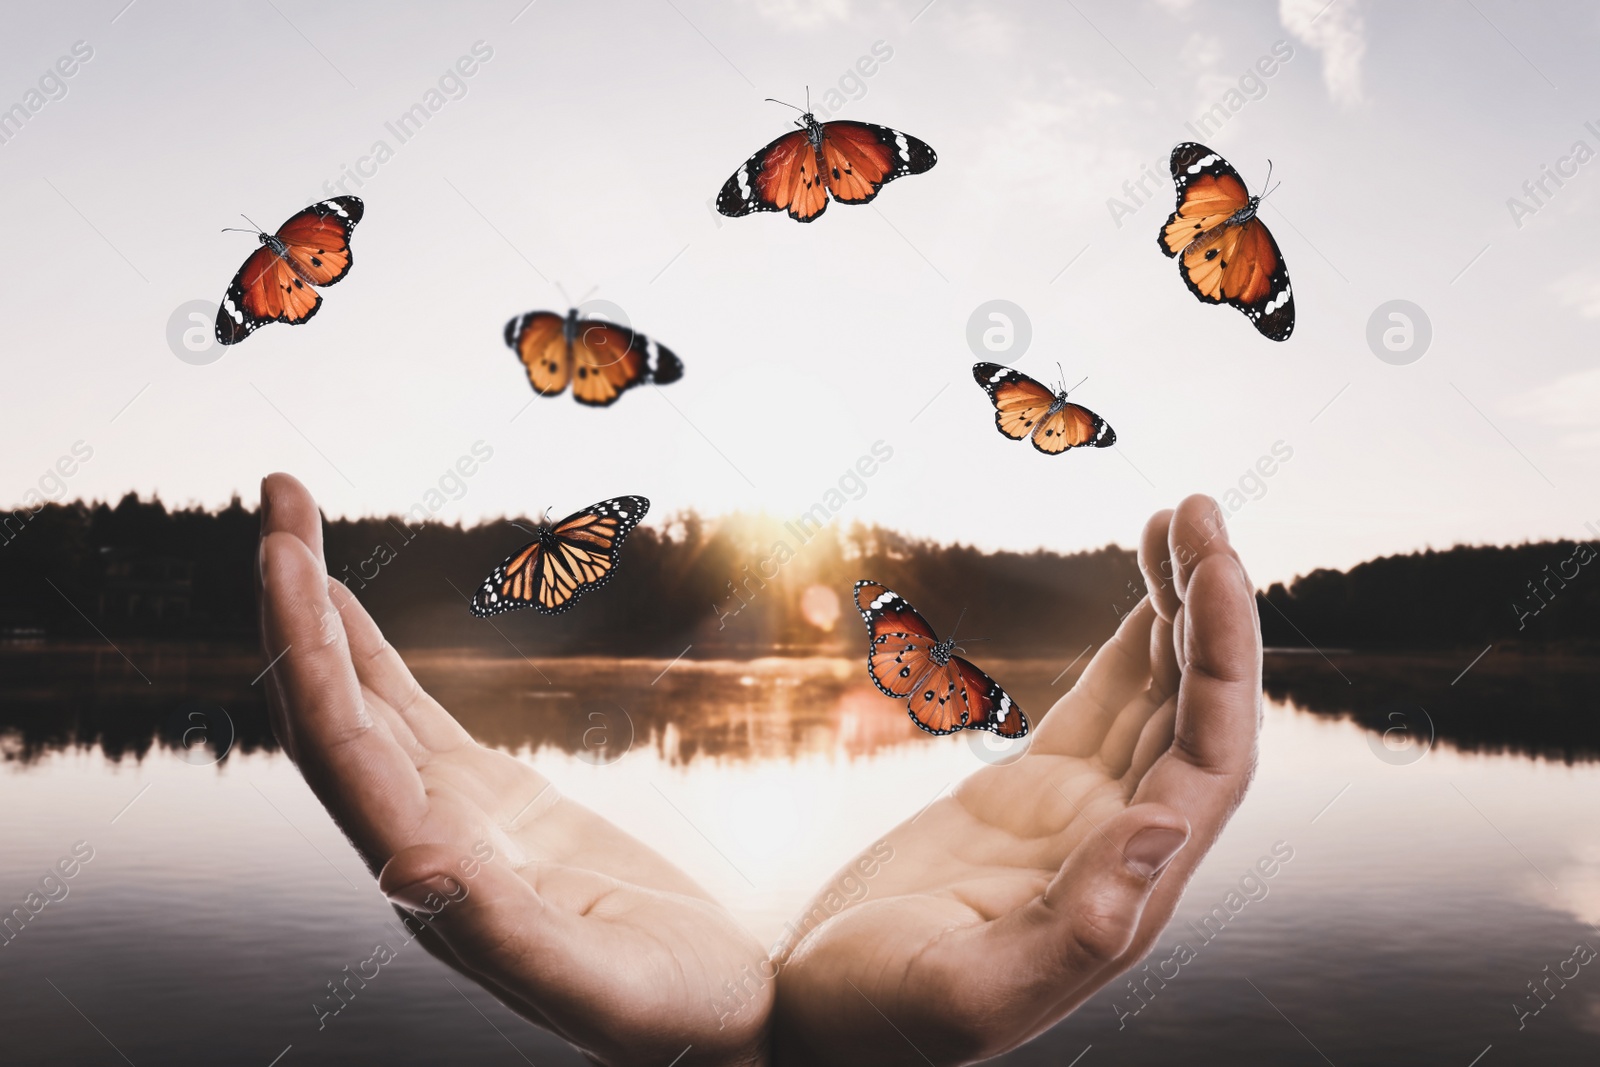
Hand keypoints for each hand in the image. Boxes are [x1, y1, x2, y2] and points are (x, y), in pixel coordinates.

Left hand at [257, 473, 770, 1066]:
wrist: (722, 1019)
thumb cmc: (682, 1014)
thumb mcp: (606, 985)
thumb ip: (506, 937)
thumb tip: (407, 871)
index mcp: (432, 878)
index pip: (338, 749)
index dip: (300, 649)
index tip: (281, 551)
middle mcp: (415, 842)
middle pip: (323, 711)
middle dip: (289, 604)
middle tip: (278, 492)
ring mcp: (445, 815)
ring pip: (355, 703)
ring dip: (314, 614)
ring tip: (289, 517)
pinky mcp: (485, 801)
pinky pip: (405, 711)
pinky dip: (364, 651)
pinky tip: (338, 602)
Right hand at [771, 496, 1261, 1065]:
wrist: (816, 1019)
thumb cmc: (876, 1024)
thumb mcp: (965, 992)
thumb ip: (1076, 928)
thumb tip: (1169, 830)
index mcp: (1126, 895)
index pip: (1210, 760)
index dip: (1224, 662)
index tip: (1213, 566)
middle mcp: (1125, 851)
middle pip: (1200, 713)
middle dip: (1211, 610)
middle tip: (1200, 509)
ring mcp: (1083, 818)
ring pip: (1160, 699)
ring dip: (1178, 612)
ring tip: (1181, 522)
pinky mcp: (1036, 796)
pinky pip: (1107, 706)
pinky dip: (1134, 645)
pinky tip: (1149, 594)